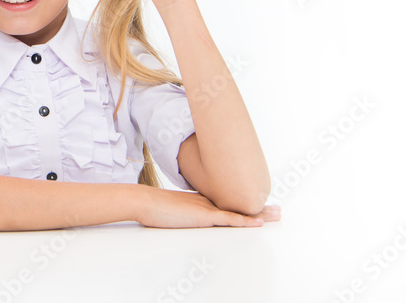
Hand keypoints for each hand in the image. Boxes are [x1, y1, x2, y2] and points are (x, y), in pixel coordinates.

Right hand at [136, 187, 280, 227]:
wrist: (144, 201)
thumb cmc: (153, 206)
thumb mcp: (172, 207)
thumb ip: (183, 210)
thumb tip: (183, 213)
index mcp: (201, 200)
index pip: (229, 202)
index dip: (245, 203)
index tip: (258, 203)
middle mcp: (208, 201)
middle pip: (239, 205)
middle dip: (259, 208)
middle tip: (277, 209)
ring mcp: (207, 208)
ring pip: (239, 211)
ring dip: (260, 214)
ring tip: (277, 214)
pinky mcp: (204, 216)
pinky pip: (230, 220)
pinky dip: (245, 221)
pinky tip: (258, 222)